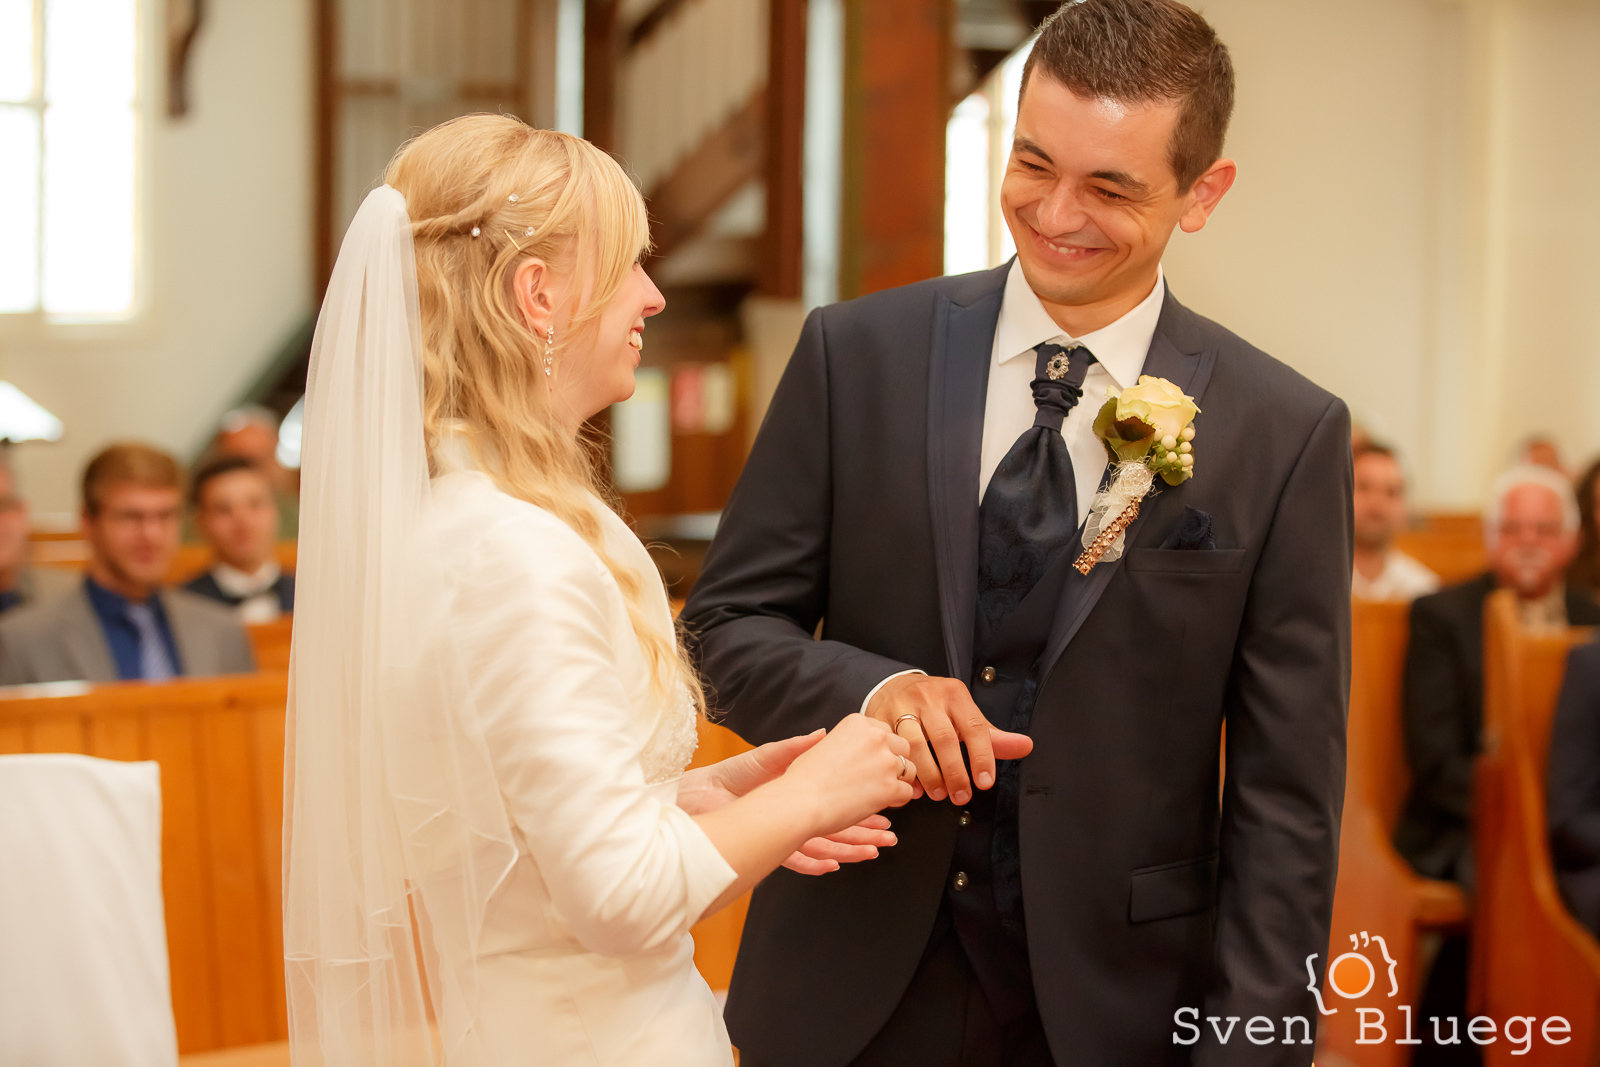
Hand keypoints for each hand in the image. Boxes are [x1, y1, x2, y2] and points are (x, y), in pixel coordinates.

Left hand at [679, 731, 898, 874]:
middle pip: (837, 829)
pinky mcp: (768, 845)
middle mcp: (795, 817)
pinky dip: (814, 863)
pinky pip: (796, 859)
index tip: (885, 808)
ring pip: (823, 845)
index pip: (838, 803)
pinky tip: (833, 865)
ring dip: (849, 849)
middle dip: (864, 834)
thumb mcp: (769, 756)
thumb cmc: (732, 774)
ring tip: (872, 852)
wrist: (700, 796)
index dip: (863, 807)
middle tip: (889, 839)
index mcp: (799, 794)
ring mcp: (783, 834)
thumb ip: (797, 748)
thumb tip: (822, 733)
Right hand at [779, 714, 916, 834]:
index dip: (880, 749)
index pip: (885, 731)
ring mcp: (886, 762)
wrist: (800, 802)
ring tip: (880, 791)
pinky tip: (881, 803)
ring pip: (910, 769)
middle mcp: (876, 737)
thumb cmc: (804, 778)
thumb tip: (853, 744)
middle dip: (894, 762)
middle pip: (902, 747)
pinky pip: (908, 793)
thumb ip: (846, 740)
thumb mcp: (821, 745)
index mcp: (859, 723)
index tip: (872, 761)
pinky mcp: (891, 787)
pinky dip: (897, 800)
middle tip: (879, 778)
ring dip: (898, 781)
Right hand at [864, 674, 1032, 804]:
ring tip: (938, 793)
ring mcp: (901, 707)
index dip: (981, 757)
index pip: (973, 727)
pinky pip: (892, 750)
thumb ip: (991, 736)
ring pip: (916, 746)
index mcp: (954, 695)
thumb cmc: (935, 707)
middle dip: (954, 772)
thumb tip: (1025, 746)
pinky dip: (905, 773)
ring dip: (929, 775)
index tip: (984, 783)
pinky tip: (914, 788)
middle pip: (944, 739)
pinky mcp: (879, 719)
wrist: (894, 686)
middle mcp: (928, 697)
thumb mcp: (964, 714)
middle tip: (961, 795)